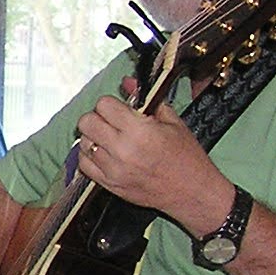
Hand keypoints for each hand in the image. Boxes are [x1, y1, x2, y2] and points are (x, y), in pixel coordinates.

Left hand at [76, 98, 220, 225]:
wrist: (192, 192)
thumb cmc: (187, 157)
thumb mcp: (173, 122)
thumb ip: (147, 101)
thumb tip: (127, 82)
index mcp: (140, 131)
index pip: (104, 105)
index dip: (111, 104)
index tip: (119, 109)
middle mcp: (122, 150)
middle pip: (87, 122)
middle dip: (98, 117)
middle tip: (111, 122)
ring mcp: (113, 169)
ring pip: (83, 143)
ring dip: (94, 137)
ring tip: (110, 139)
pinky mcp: (109, 184)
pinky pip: (83, 164)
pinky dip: (89, 156)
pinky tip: (103, 154)